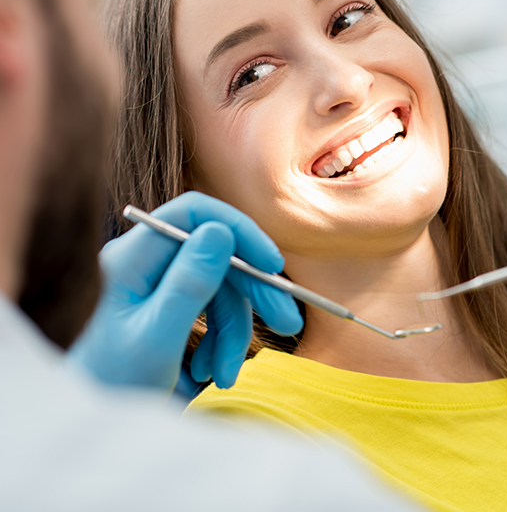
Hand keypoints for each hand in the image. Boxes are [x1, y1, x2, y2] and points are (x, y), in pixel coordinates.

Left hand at [69, 192, 302, 393]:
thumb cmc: (111, 384)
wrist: (91, 418)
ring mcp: (156, 281)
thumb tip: (221, 231)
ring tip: (224, 376)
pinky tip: (209, 373)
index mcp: (133, 257)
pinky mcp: (168, 303)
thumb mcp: (156, 339)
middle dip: (251, 292)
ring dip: (233, 331)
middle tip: (288, 323)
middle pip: (215, 254)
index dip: (238, 230)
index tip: (272, 265)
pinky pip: (209, 308)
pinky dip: (220, 340)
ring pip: (218, 287)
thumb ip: (188, 284)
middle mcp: (145, 261)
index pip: (193, 214)